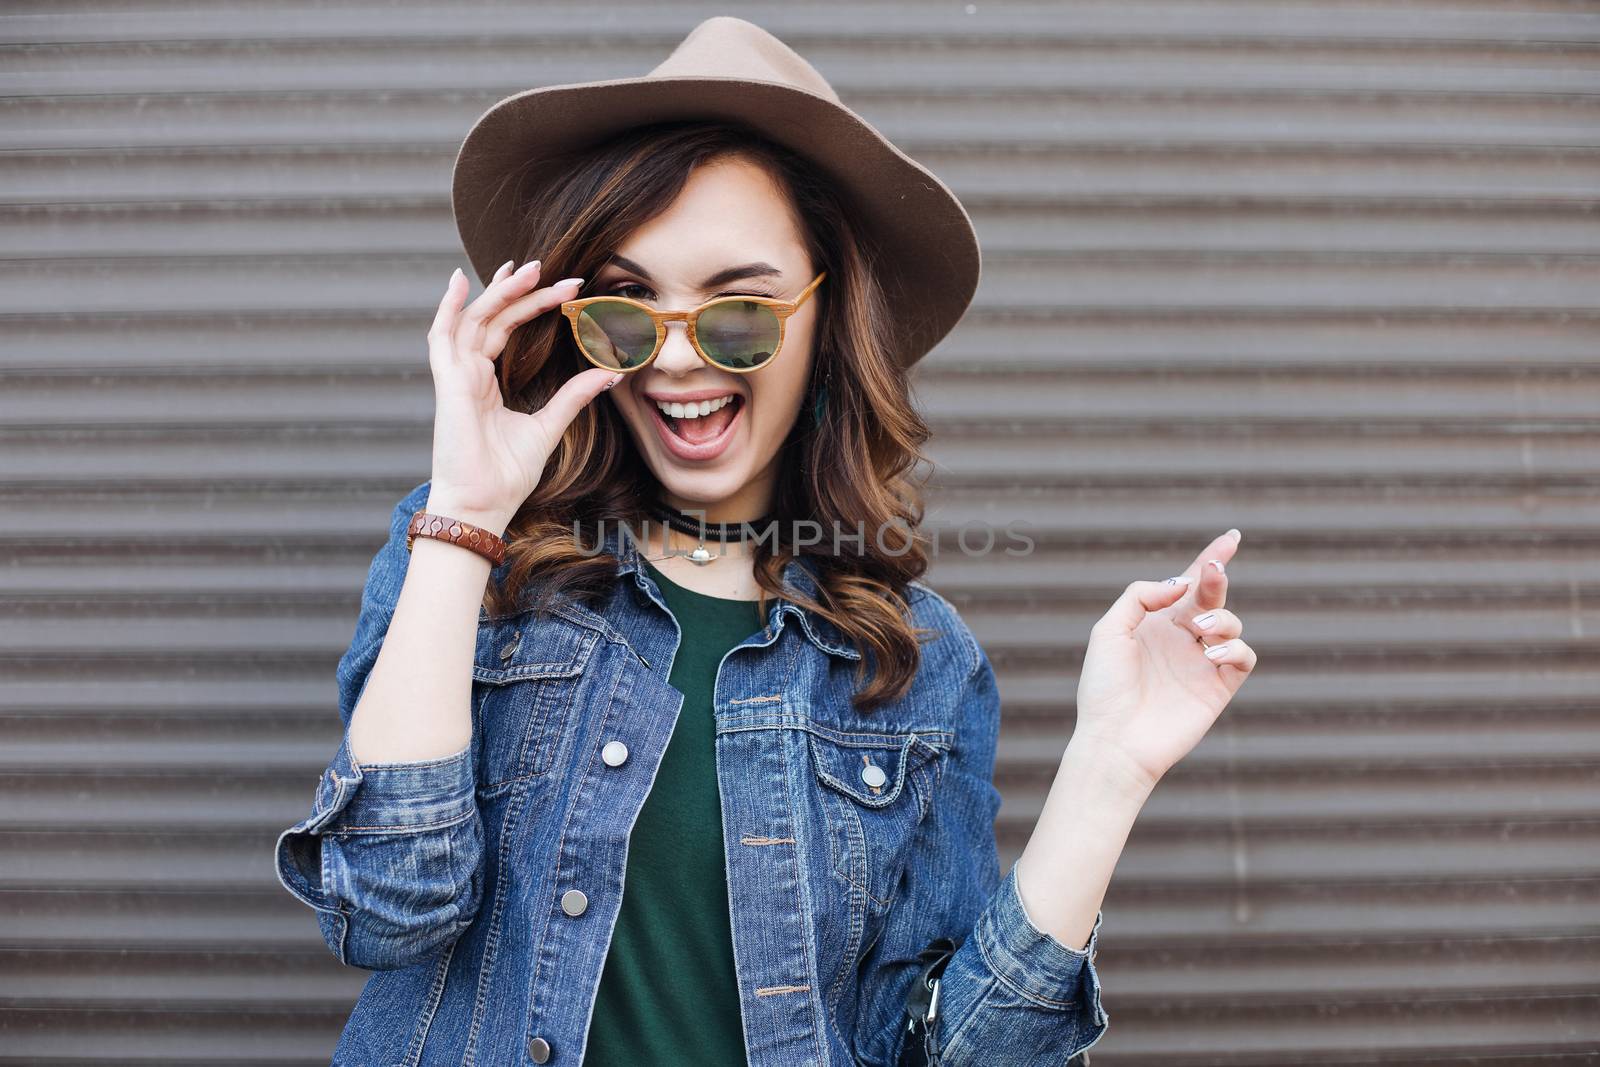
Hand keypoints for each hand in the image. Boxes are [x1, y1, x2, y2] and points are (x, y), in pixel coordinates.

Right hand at [423, 260, 623, 531]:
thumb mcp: (549, 426)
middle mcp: (470, 374)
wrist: (484, 504)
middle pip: (493, 318)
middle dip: (521, 291)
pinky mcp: (449, 384)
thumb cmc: (507, 475)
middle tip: (551, 268)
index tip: (567, 289)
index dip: (534, 305)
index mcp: (488, 383)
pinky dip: (447, 308)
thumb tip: (609, 372)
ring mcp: (457, 377)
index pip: (508, 330)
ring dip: (497, 292)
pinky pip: (442, 337)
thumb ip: (574, 395)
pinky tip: (459, 281)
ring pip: (474, 320)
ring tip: (524, 268)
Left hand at [1071, 528, 1256, 793]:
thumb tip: (1181, 583)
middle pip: (1211, 596)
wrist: (1115, 740)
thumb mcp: (1109, 631)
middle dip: (1217, 576)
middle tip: (1215, 569)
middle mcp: (1181, 639)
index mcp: (1155, 623)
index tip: (1232, 537)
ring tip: (1199, 630)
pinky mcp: (1218, 688)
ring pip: (1231, 623)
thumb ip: (1141, 596)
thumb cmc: (1104, 688)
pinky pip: (1243, 658)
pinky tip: (1210, 655)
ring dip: (1221, 617)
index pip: (1188, 584)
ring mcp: (1201, 663)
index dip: (1210, 559)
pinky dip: (1234, 649)